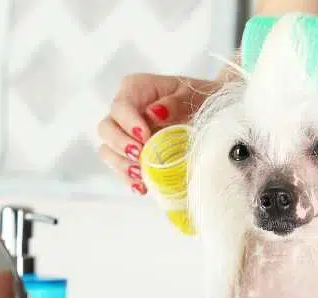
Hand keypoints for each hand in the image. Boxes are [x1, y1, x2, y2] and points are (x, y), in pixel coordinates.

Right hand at [97, 73, 218, 193]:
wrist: (210, 115)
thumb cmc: (200, 99)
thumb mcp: (194, 96)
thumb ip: (176, 103)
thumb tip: (155, 113)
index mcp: (136, 89)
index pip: (121, 105)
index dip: (128, 122)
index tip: (144, 136)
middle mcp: (125, 111)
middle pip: (106, 128)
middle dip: (120, 145)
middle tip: (139, 156)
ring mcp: (124, 134)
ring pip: (108, 150)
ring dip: (121, 165)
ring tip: (140, 175)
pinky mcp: (130, 154)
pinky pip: (120, 168)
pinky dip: (128, 179)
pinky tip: (142, 187)